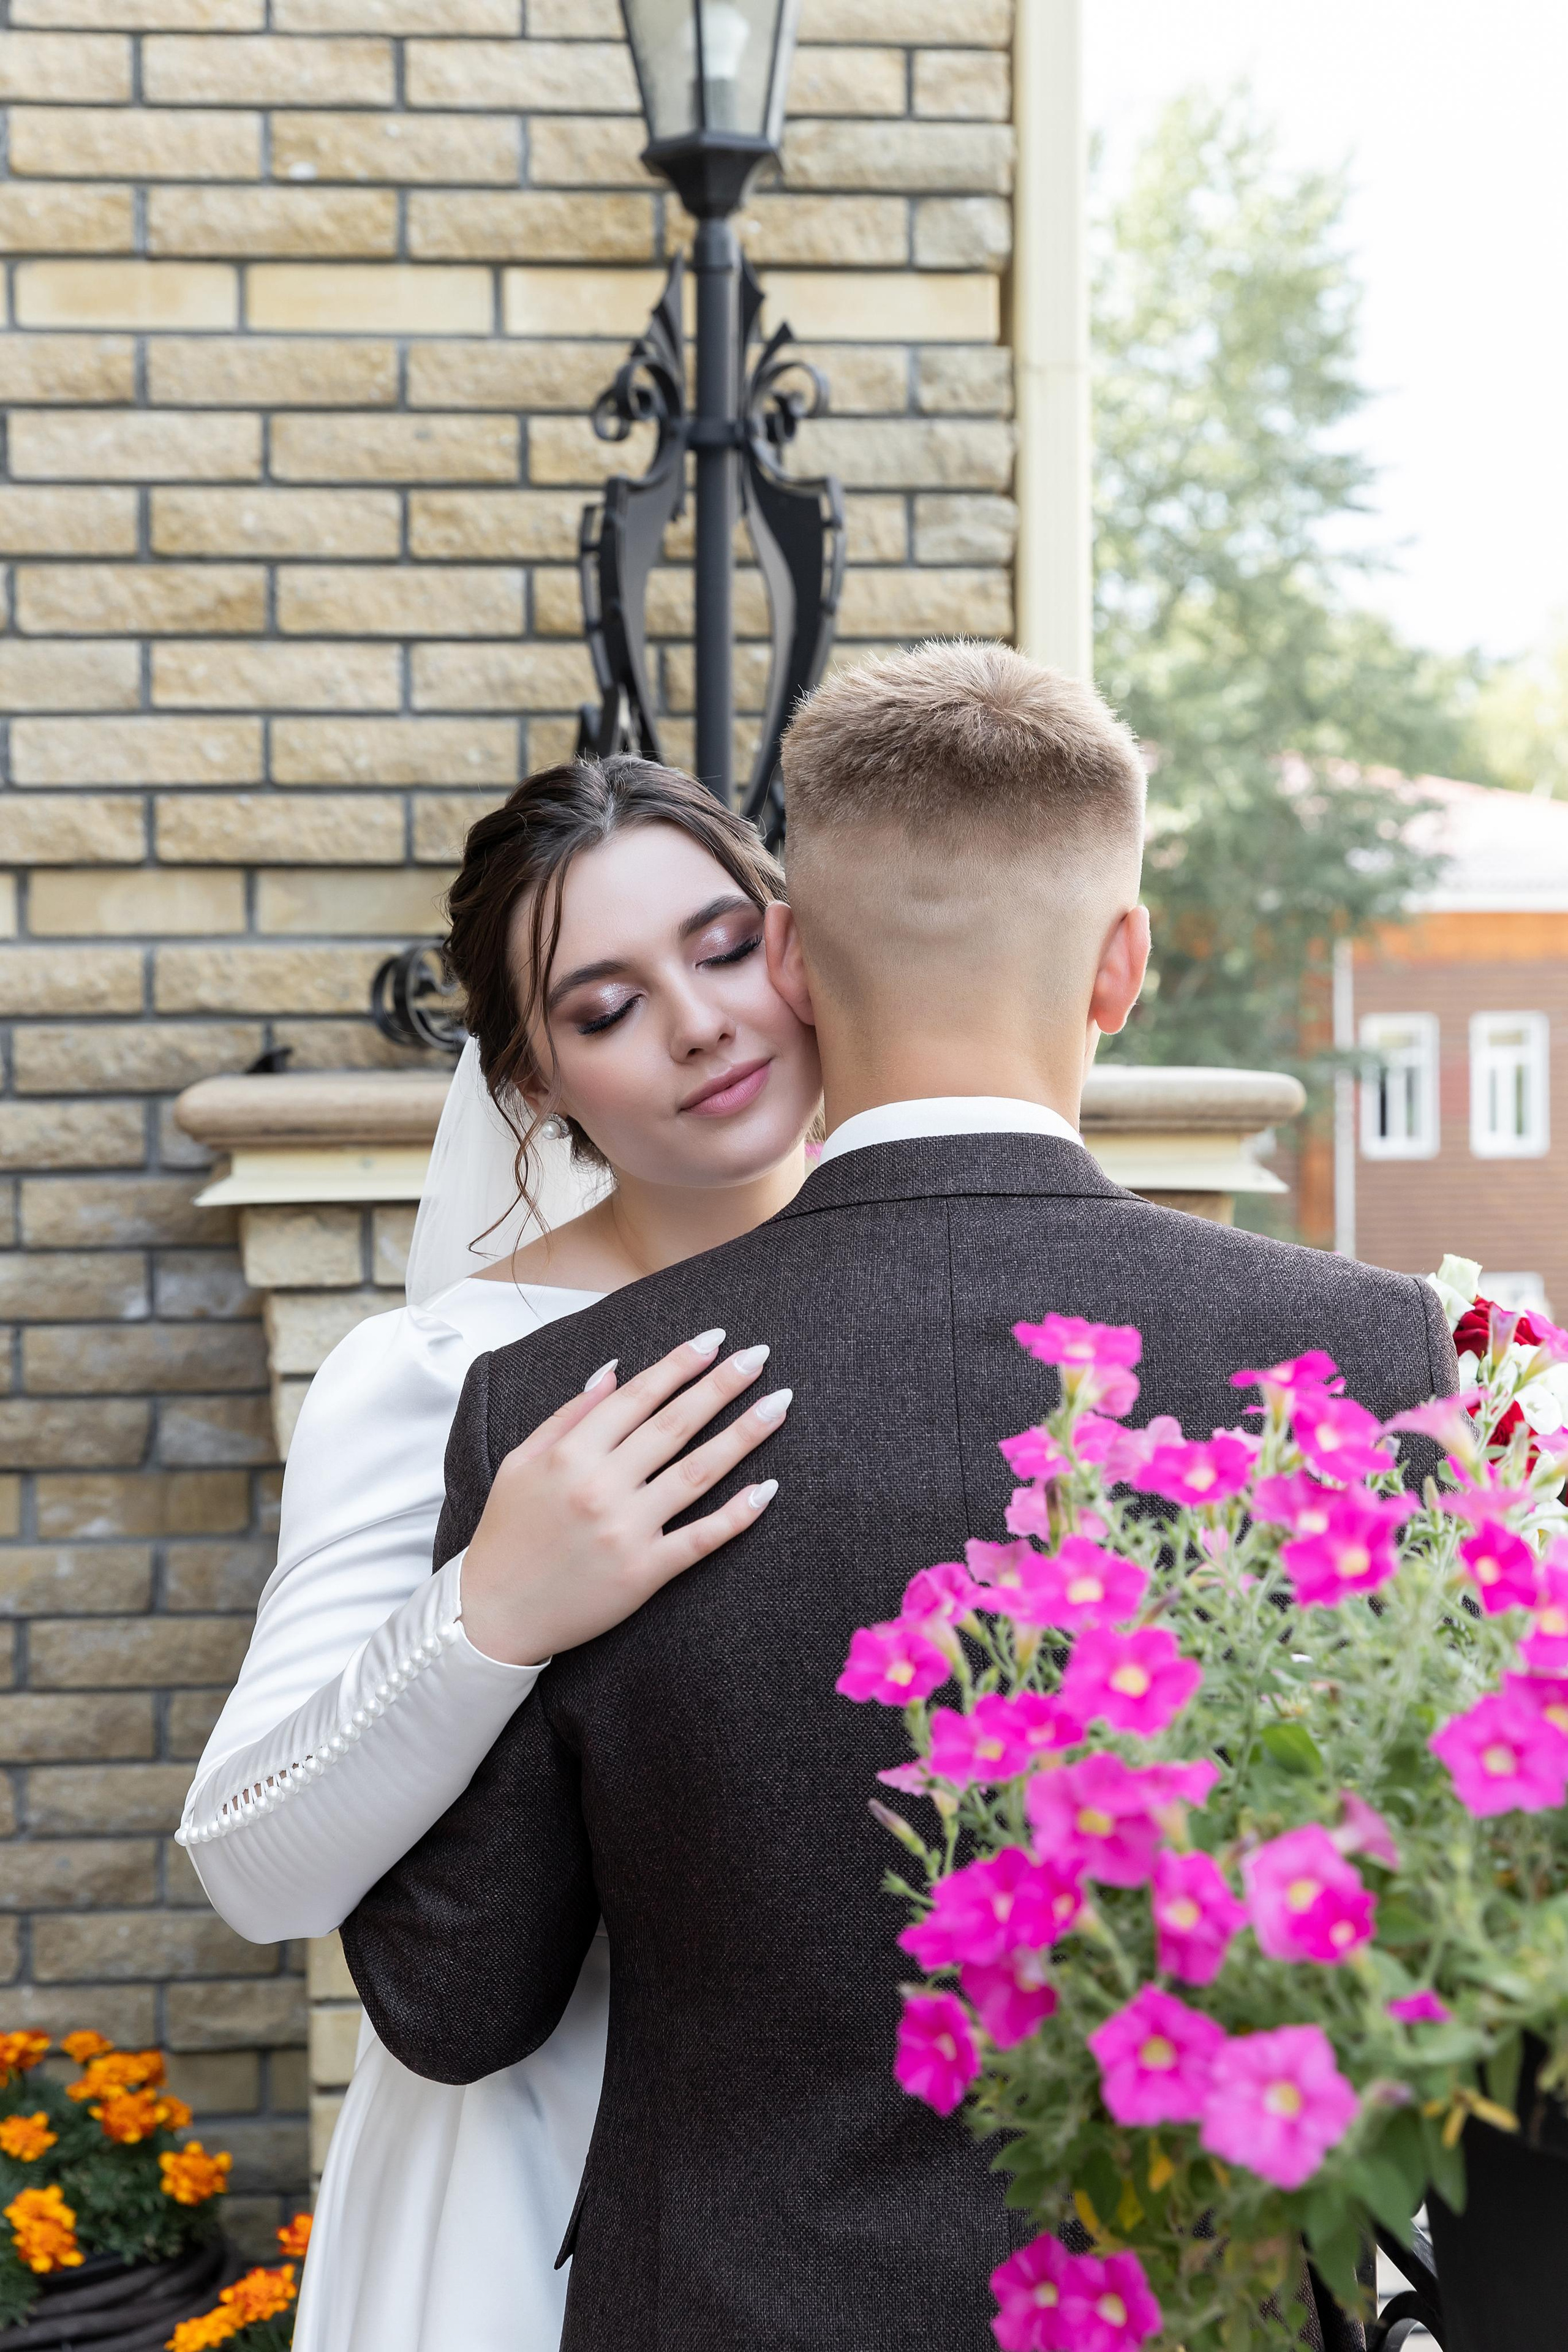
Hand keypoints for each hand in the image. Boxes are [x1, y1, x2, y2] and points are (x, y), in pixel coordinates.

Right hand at [458, 1330, 787, 1666]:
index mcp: (570, 1454)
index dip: (679, 1364)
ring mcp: (625, 1530)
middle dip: (722, 1385)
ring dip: (744, 1435)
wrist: (492, 1614)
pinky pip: (700, 1538)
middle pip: (676, 1424)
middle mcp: (601, 1486)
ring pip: (698, 1472)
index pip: (638, 1396)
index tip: (715, 1340)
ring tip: (779, 1405)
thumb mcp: (521, 1462)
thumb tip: (613, 1370)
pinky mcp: (643, 1572)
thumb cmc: (506, 1533)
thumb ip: (568, 1415)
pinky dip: (737, 1514)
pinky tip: (768, 1488)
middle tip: (759, 1357)